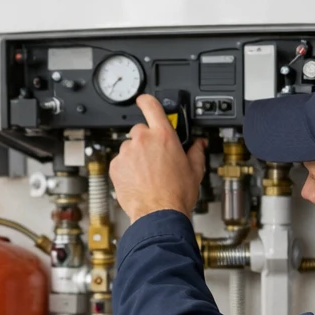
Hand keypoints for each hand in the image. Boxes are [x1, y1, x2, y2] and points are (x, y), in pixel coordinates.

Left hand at [109, 94, 206, 219]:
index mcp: (164, 135)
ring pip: (129, 147)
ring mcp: (127, 152)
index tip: (143, 100)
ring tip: (147, 174)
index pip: (151, 105)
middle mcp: (143, 140)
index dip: (146, 100)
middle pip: (140, 130)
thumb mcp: (194, 170)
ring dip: (135, 156)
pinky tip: (137, 180)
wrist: (158, 214)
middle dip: (146, 141)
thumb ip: (196, 151)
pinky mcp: (115, 166)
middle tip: (155, 158)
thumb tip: (199, 144)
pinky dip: (126, 169)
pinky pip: (120, 162)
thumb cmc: (176, 194)